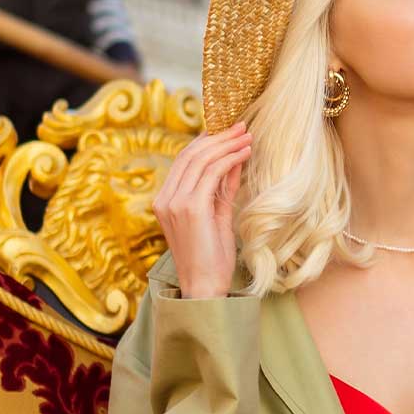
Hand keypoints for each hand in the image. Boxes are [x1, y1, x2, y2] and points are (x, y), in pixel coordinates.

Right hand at [151, 123, 252, 297]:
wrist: (205, 286)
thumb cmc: (212, 257)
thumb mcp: (218, 215)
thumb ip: (222, 188)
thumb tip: (234, 160)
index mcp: (165, 201)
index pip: (184, 160)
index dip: (206, 141)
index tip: (228, 130)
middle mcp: (165, 199)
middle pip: (191, 155)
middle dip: (218, 137)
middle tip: (242, 126)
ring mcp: (174, 203)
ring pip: (201, 160)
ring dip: (227, 144)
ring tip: (248, 137)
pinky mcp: (189, 208)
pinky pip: (210, 173)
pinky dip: (229, 159)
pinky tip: (244, 153)